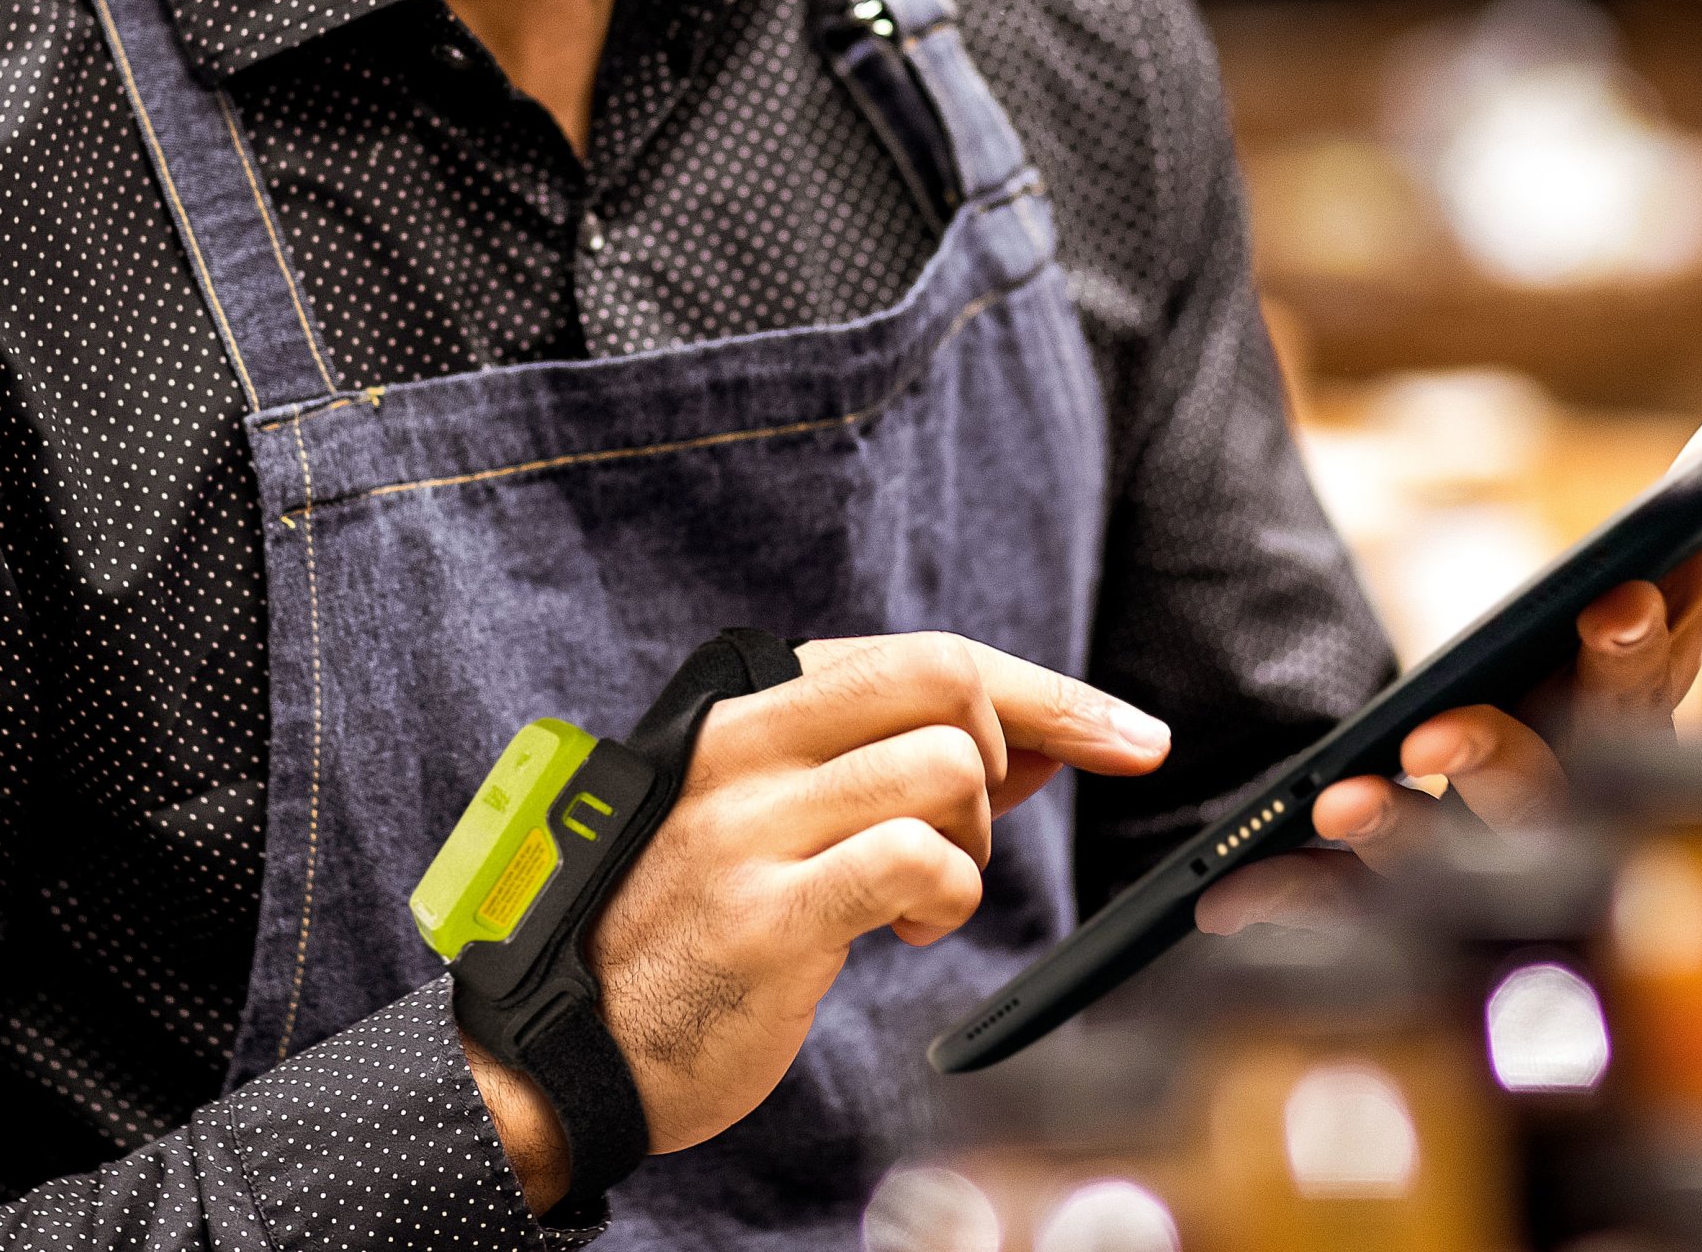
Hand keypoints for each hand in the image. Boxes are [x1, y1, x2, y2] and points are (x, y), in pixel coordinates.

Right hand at [470, 632, 1171, 1207]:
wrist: (572, 1046)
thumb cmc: (688, 934)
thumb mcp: (777, 823)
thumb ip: (892, 770)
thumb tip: (1038, 742)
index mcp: (747, 714)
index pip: (922, 655)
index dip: (1047, 691)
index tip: (1129, 734)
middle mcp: (744, 747)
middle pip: (943, 676)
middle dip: (1015, 748)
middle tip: (983, 832)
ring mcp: (750, 825)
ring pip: (944, 766)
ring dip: (972, 841)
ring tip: (922, 897)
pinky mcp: (769, 914)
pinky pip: (918, 862)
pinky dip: (947, 897)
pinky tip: (904, 930)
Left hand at [1197, 395, 1701, 931]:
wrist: (1543, 859)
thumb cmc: (1597, 688)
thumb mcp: (1638, 606)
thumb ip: (1688, 517)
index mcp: (1628, 714)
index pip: (1645, 671)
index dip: (1633, 642)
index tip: (1613, 603)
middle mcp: (1576, 797)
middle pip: (1546, 784)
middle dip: (1499, 754)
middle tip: (1438, 734)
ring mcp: (1499, 858)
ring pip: (1455, 857)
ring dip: (1401, 831)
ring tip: (1343, 805)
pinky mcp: (1415, 899)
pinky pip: (1356, 907)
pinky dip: (1300, 902)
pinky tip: (1238, 895)